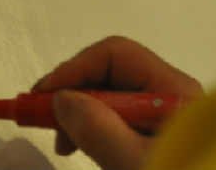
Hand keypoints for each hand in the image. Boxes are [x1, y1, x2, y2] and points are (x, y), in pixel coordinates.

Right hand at [33, 36, 202, 169]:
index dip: (74, 69)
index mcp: (173, 89)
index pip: (115, 55)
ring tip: (66, 146)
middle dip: (73, 92)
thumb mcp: (134, 162)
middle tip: (47, 125)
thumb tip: (63, 98)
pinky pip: (117, 117)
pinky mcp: (155, 134)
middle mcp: (170, 93)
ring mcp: (164, 114)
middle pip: (111, 72)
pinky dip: (94, 127)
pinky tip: (85, 149)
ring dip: (80, 112)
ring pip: (111, 95)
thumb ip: (98, 129)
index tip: (42, 97)